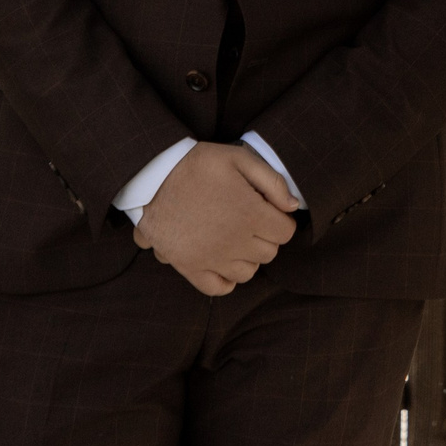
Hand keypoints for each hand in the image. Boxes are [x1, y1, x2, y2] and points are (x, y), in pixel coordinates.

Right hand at [133, 142, 299, 296]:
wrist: (152, 176)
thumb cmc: (197, 164)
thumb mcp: (238, 158)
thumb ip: (272, 181)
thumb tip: (293, 206)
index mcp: (249, 213)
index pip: (285, 232)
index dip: (280, 220)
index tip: (269, 211)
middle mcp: (234, 241)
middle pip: (269, 253)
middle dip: (265, 237)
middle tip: (250, 221)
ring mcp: (211, 257)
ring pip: (247, 272)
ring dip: (247, 258)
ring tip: (235, 238)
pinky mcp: (189, 266)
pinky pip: (218, 287)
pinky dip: (226, 280)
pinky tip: (223, 261)